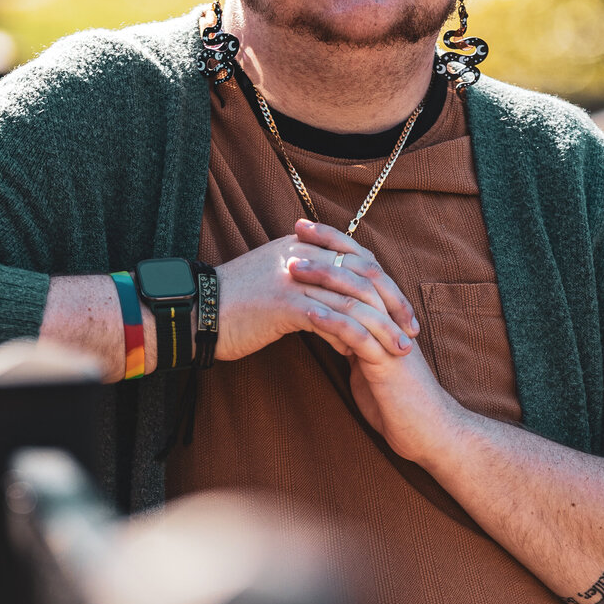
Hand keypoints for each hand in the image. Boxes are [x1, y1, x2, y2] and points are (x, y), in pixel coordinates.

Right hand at [216, 227, 417, 364]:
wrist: (193, 313)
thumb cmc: (233, 307)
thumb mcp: (274, 285)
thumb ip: (308, 288)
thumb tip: (343, 312)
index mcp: (301, 247)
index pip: (357, 259)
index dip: (384, 284)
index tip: (401, 310)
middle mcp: (302, 256)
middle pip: (363, 276)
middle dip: (392, 305)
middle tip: (410, 330)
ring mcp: (295, 278)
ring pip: (352, 300)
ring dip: (381, 327)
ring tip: (399, 349)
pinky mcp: (286, 304)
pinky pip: (332, 320)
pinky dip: (352, 338)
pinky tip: (362, 355)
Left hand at [287, 221, 455, 463]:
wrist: (426, 432)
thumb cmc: (395, 401)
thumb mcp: (368, 363)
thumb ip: (352, 339)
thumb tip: (327, 322)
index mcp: (385, 313)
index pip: (360, 264)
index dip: (333, 242)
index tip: (301, 227)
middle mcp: (391, 319)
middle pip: (360, 270)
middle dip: (326, 250)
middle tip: (294, 234)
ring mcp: (391, 339)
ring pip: (359, 297)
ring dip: (324, 281)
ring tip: (293, 270)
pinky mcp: (388, 364)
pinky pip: (359, 336)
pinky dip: (333, 323)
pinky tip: (308, 314)